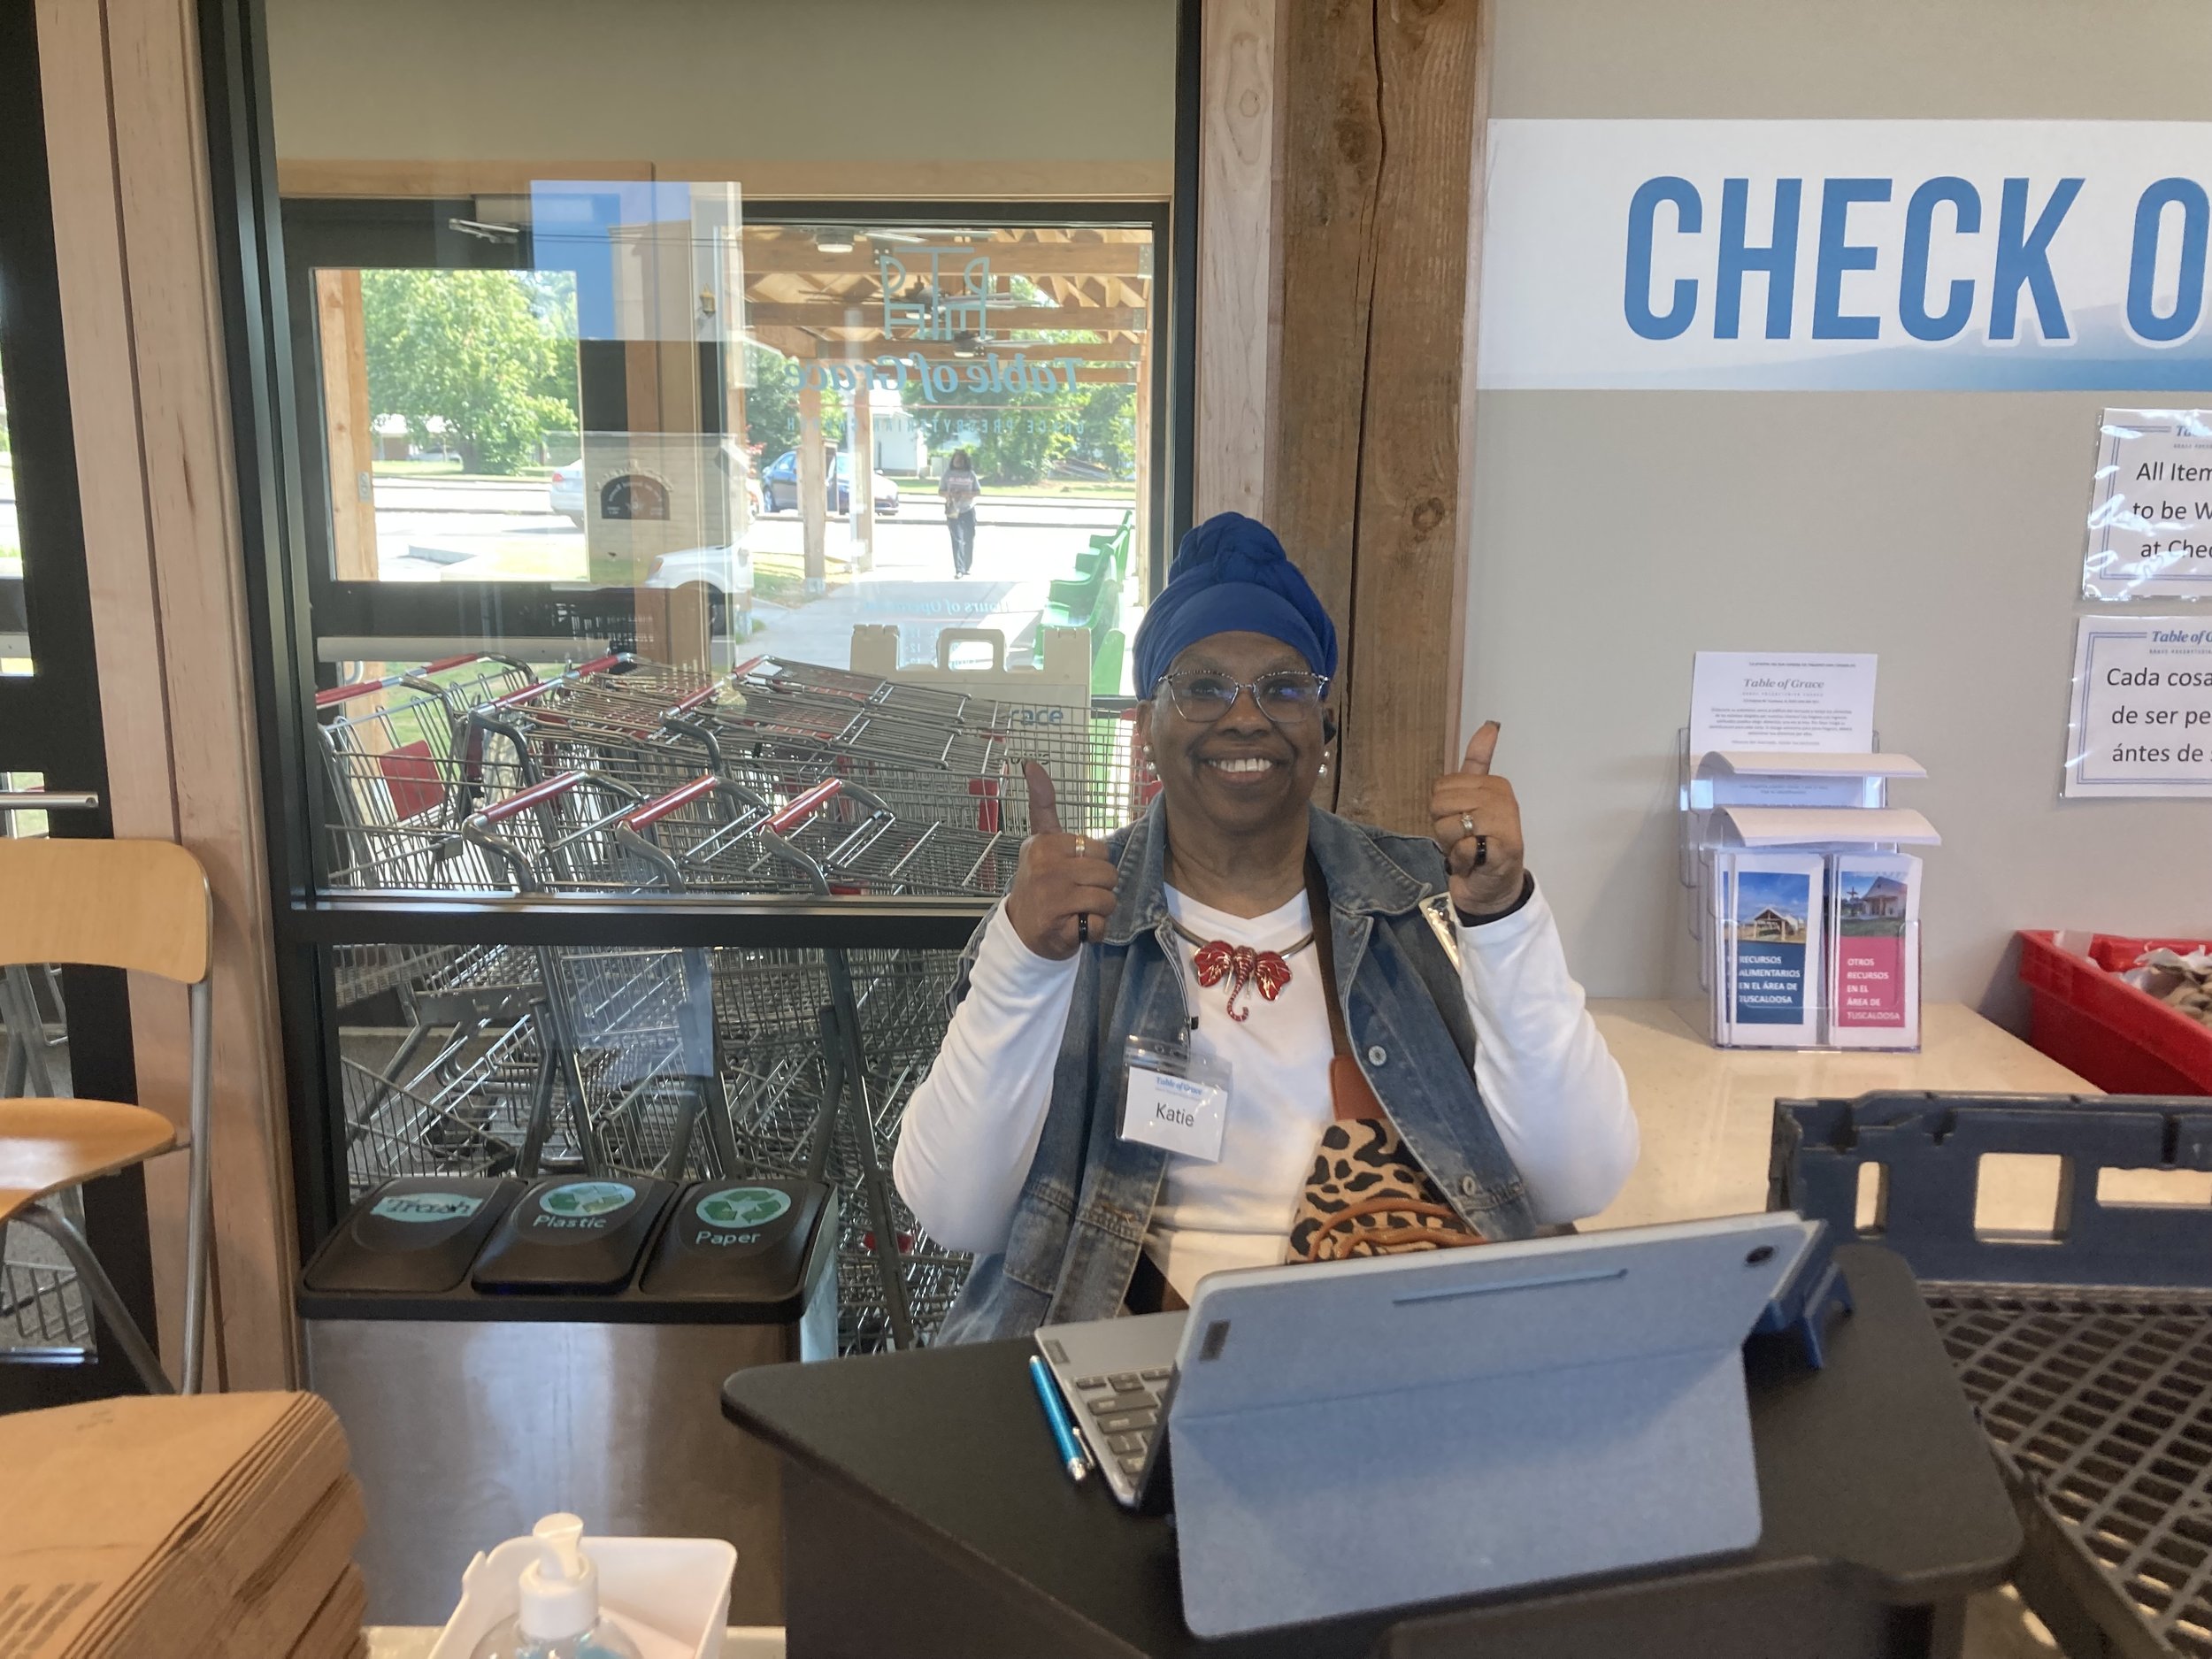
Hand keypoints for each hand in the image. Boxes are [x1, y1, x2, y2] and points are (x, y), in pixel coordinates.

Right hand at [1005, 761, 1119, 959]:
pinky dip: (1094, 930)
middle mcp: (1046, 868)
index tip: (1071, 871)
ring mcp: (1052, 898)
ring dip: (1099, 909)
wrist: (1022, 932)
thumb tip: (1032, 764)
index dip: (1094, 864)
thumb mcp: (1040, 842)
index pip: (1099, 851)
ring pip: (1108, 898)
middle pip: (1108, 874)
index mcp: (1045, 845)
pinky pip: (1100, 924)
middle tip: (1076, 894)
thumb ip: (1042, 805)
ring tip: (1077, 909)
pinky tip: (1076, 927)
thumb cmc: (1039, 884)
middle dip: (1100, 887)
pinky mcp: (1059, 926)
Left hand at [1428, 721, 1526, 916]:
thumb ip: (1478, 761)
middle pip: (1440, 805)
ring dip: (1453, 846)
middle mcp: (1502, 798)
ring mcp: (1506, 822)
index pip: (1440, 789)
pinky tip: (1476, 863)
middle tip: (1465, 839)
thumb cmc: (1479, 842)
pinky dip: (1462, 860)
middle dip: (1445, 828)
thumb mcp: (1472, 799)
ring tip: (1470, 850)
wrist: (1492, 886)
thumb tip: (1490, 725)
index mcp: (1494, 784)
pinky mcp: (1505, 848)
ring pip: (1450, 825)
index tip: (1463, 821)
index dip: (1442, 811)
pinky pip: (1464, 847)